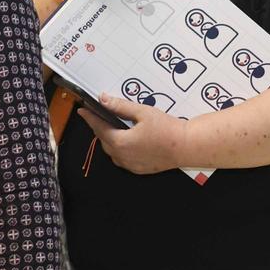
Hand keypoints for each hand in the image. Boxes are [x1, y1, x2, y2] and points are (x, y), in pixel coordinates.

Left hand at [80, 93, 196, 174]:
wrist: (186, 146)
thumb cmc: (166, 128)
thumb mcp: (143, 112)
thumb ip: (120, 106)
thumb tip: (103, 99)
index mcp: (119, 142)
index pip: (98, 127)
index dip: (90, 117)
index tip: (82, 110)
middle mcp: (121, 156)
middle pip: (104, 140)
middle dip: (101, 128)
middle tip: (102, 116)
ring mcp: (129, 165)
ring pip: (112, 151)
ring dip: (111, 139)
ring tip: (117, 127)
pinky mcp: (138, 169)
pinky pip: (123, 159)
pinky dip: (121, 149)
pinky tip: (130, 141)